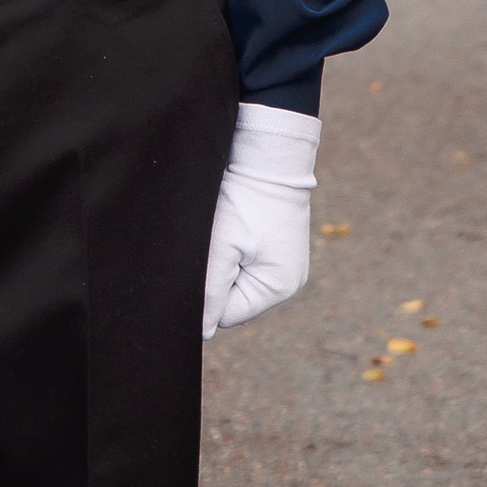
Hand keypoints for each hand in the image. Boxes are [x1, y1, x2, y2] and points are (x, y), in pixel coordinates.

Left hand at [201, 102, 317, 335]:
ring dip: (222, 261)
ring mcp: (284, 264)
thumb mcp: (220, 248)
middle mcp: (287, 281)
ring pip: (235, 279)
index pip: (226, 314)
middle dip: (216, 277)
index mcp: (278, 287)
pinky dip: (232, 249)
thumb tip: (199, 333)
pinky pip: (245, 262)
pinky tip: (232, 228)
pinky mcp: (276, 247)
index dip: (206, 294)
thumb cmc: (244, 199)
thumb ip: (208, 293)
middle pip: (232, 299)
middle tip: (213, 244)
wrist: (267, 154)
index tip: (202, 261)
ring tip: (224, 231)